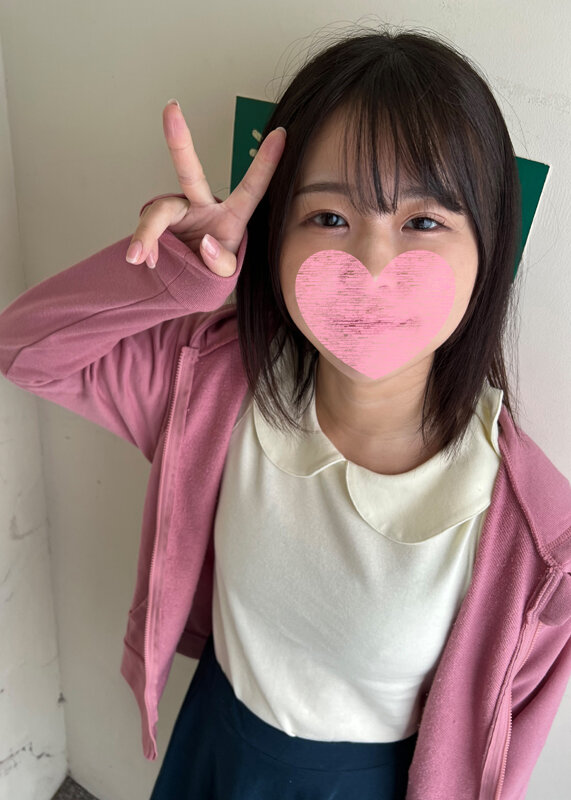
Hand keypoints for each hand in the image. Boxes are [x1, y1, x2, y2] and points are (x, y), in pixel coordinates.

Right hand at [126, 100, 285, 275]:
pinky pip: (146, 231)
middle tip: (171, 107)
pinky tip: (143, 261)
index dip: (266, 163)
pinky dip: (142, 246)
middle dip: (179, 140)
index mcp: (231, 216)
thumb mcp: (224, 276)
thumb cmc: (210, 273)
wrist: (182, 286)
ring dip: (148, 234)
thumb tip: (205, 241)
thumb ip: (222, 263)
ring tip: (139, 258)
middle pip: (189, 172)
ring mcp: (178, 212)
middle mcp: (203, 206)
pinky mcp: (157, 222)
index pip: (252, 188)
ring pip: (159, 212)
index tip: (282, 134)